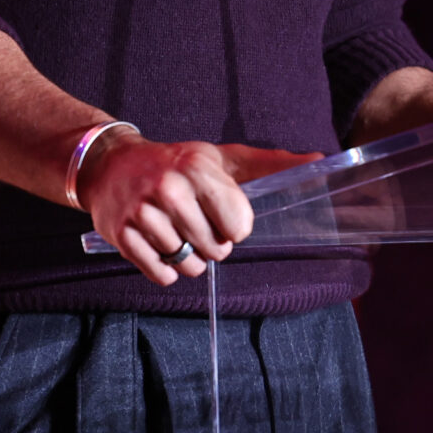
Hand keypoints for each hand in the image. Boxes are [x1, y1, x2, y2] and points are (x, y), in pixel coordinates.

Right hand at [76, 135, 320, 285]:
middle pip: (216, 250)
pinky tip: (161, 245)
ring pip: (189, 265)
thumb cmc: (176, 162)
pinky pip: (162, 274)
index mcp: (197, 168)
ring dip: (190, 258)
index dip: (235, 226)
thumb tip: (321, 160)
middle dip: (213, 243)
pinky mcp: (122, 236)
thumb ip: (270, 163)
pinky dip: (167, 269)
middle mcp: (169, 190)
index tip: (222, 213)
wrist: (112, 165)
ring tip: (179, 232)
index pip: (239, 225)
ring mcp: (143, 213)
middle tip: (197, 223)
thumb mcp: (222, 157)